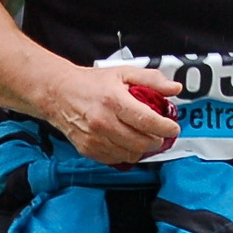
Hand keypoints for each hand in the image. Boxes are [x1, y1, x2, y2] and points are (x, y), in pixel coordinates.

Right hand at [44, 65, 180, 164]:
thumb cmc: (90, 83)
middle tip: (159, 133)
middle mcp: (103, 122)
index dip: (165, 127)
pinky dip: (125, 153)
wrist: (58, 93)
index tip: (173, 128)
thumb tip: (174, 88)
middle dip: (156, 140)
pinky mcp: (88, 149)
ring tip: (142, 137)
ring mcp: (95, 138)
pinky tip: (125, 142)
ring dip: (142, 148)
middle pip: (141, 142)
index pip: (147, 121)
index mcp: (113, 100)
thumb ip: (151, 79)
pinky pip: (116, 159)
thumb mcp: (123, 73)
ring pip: (131, 154)